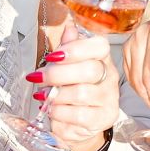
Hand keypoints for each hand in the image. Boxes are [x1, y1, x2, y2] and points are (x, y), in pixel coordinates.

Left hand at [41, 24, 119, 150]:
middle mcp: (110, 77)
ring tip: (43, 96)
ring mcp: (109, 99)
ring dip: (56, 95)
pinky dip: (59, 112)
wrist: (80, 124)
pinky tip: (51, 109)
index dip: (77, 49)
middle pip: (89, 70)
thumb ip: (68, 47)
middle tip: (39, 77)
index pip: (100, 46)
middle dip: (58, 74)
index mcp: (102, 59)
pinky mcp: (103, 118)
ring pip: (81, 93)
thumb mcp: (67, 67)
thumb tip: (69, 26)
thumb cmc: (71, 90)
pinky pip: (78, 114)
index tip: (54, 56)